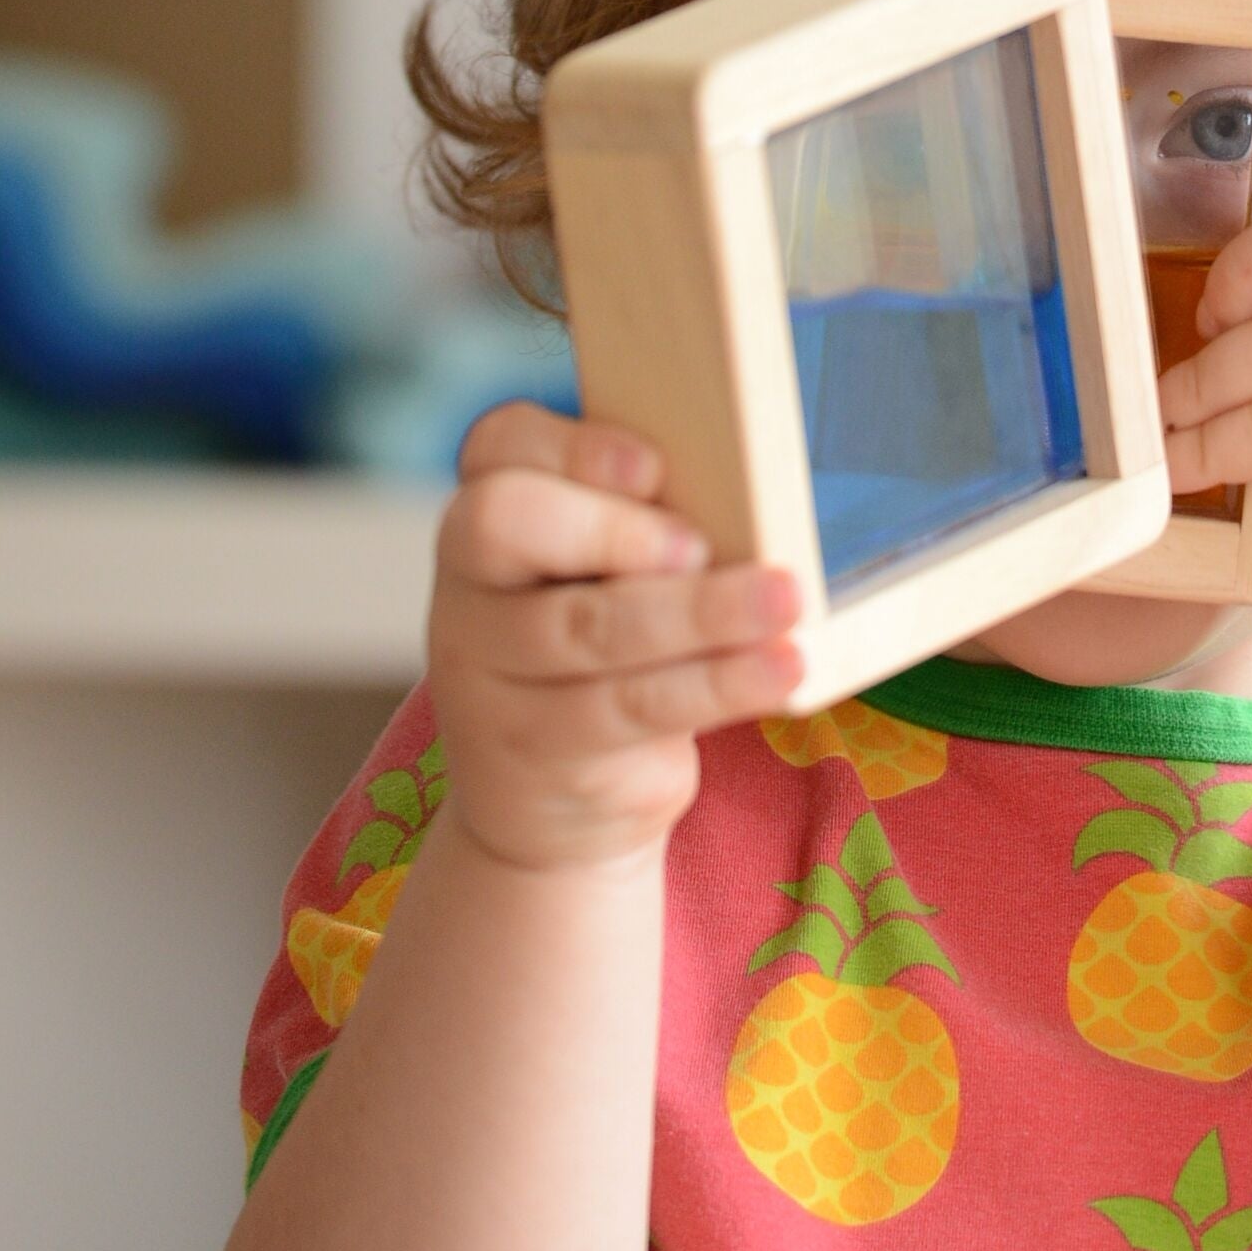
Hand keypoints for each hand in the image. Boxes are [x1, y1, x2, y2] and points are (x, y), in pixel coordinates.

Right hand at [427, 403, 804, 870]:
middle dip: (612, 527)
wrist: (548, 802)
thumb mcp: (612, 577)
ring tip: (782, 602)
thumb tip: (757, 500)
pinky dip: (717, 684)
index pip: (499, 447)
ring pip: (584, 628)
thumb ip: (650, 526)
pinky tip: (779, 668)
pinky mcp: (538, 747)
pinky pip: (631, 706)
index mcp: (488, 514)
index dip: (571, 447)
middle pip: (505, 526)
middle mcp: (469, 587)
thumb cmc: (606, 646)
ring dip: (697, 612)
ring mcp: (488, 674)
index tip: (653, 468)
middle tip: (700, 546)